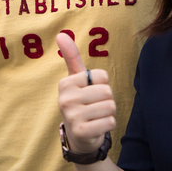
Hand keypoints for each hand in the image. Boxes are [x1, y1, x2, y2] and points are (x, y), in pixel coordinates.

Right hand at [57, 32, 116, 154]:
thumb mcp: (76, 80)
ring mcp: (71, 116)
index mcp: (66, 83)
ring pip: (110, 107)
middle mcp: (65, 98)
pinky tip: (97, 127)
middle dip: (107, 100)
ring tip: (96, 117)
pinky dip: (108, 125)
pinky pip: (110, 122)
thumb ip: (71, 57)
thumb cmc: (80, 102)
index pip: (102, 76)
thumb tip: (61, 34)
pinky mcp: (81, 132)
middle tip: (95, 107)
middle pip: (107, 92)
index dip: (102, 85)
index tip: (91, 93)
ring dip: (108, 113)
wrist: (78, 136)